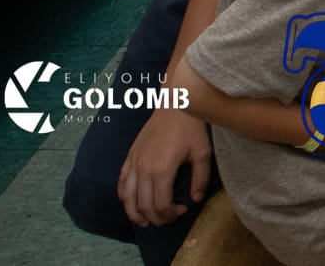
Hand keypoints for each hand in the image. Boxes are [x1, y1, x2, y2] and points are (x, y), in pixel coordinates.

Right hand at [117, 107, 211, 226]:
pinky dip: (124, 197)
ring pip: (127, 198)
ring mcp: (134, 162)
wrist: (175, 103)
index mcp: (162, 170)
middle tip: (168, 219)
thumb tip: (195, 200)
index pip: (161, 205)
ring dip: (135, 214)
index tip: (182, 211)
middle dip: (155, 218)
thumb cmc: (191, 126)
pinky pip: (121, 182)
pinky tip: (131, 202)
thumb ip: (201, 178)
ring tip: (145, 222)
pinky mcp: (130, 156)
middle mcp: (143, 169)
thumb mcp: (203, 152)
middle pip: (143, 205)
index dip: (170, 214)